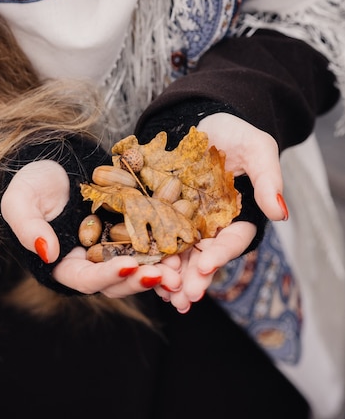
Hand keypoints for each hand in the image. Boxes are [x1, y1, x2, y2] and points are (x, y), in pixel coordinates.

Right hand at [1, 160, 181, 296]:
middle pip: (118, 282)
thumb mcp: (21, 201)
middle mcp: (91, 263)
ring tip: (180, 268)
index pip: (86, 279)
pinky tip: (184, 242)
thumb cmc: (32, 181)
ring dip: (160, 270)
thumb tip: (47, 253)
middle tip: (167, 275)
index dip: (108, 275)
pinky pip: (150, 244)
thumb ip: (28, 227)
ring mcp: (113, 248)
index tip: (130, 264)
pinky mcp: (130, 230)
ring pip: (138, 268)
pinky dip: (165, 247)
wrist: (53, 162)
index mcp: (64, 264)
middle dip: (142, 280)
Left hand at [160, 113, 287, 312]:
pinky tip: (137, 267)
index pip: (231, 242)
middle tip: (182, 296)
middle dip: (193, 278)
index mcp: (237, 217)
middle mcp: (210, 226)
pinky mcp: (160, 213)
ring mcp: (184, 222)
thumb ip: (268, 180)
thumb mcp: (258, 150)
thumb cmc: (236, 135)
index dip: (220, 255)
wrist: (203, 121)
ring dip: (169, 274)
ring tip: (161, 291)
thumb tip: (281, 214)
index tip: (206, 266)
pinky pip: (153, 235)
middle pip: (203, 257)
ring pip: (177, 254)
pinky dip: (148, 253)